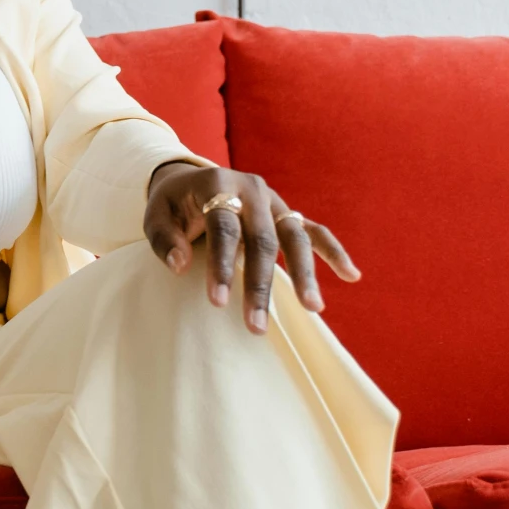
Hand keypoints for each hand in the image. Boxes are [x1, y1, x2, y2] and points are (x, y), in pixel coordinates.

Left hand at [143, 161, 359, 333]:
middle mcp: (252, 190)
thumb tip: (180, 266)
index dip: (221, 265)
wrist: (192, 181)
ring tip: (312, 309)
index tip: (216, 302)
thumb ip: (165, 240)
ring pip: (295, 237)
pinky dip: (334, 251)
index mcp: (219, 184)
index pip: (224, 228)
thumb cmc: (173, 205)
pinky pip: (315, 232)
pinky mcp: (288, 214)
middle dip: (260, 284)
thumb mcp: (156, 215)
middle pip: (262, 239)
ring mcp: (275, 202)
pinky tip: (352, 276)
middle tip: (255, 326)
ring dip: (304, 274)